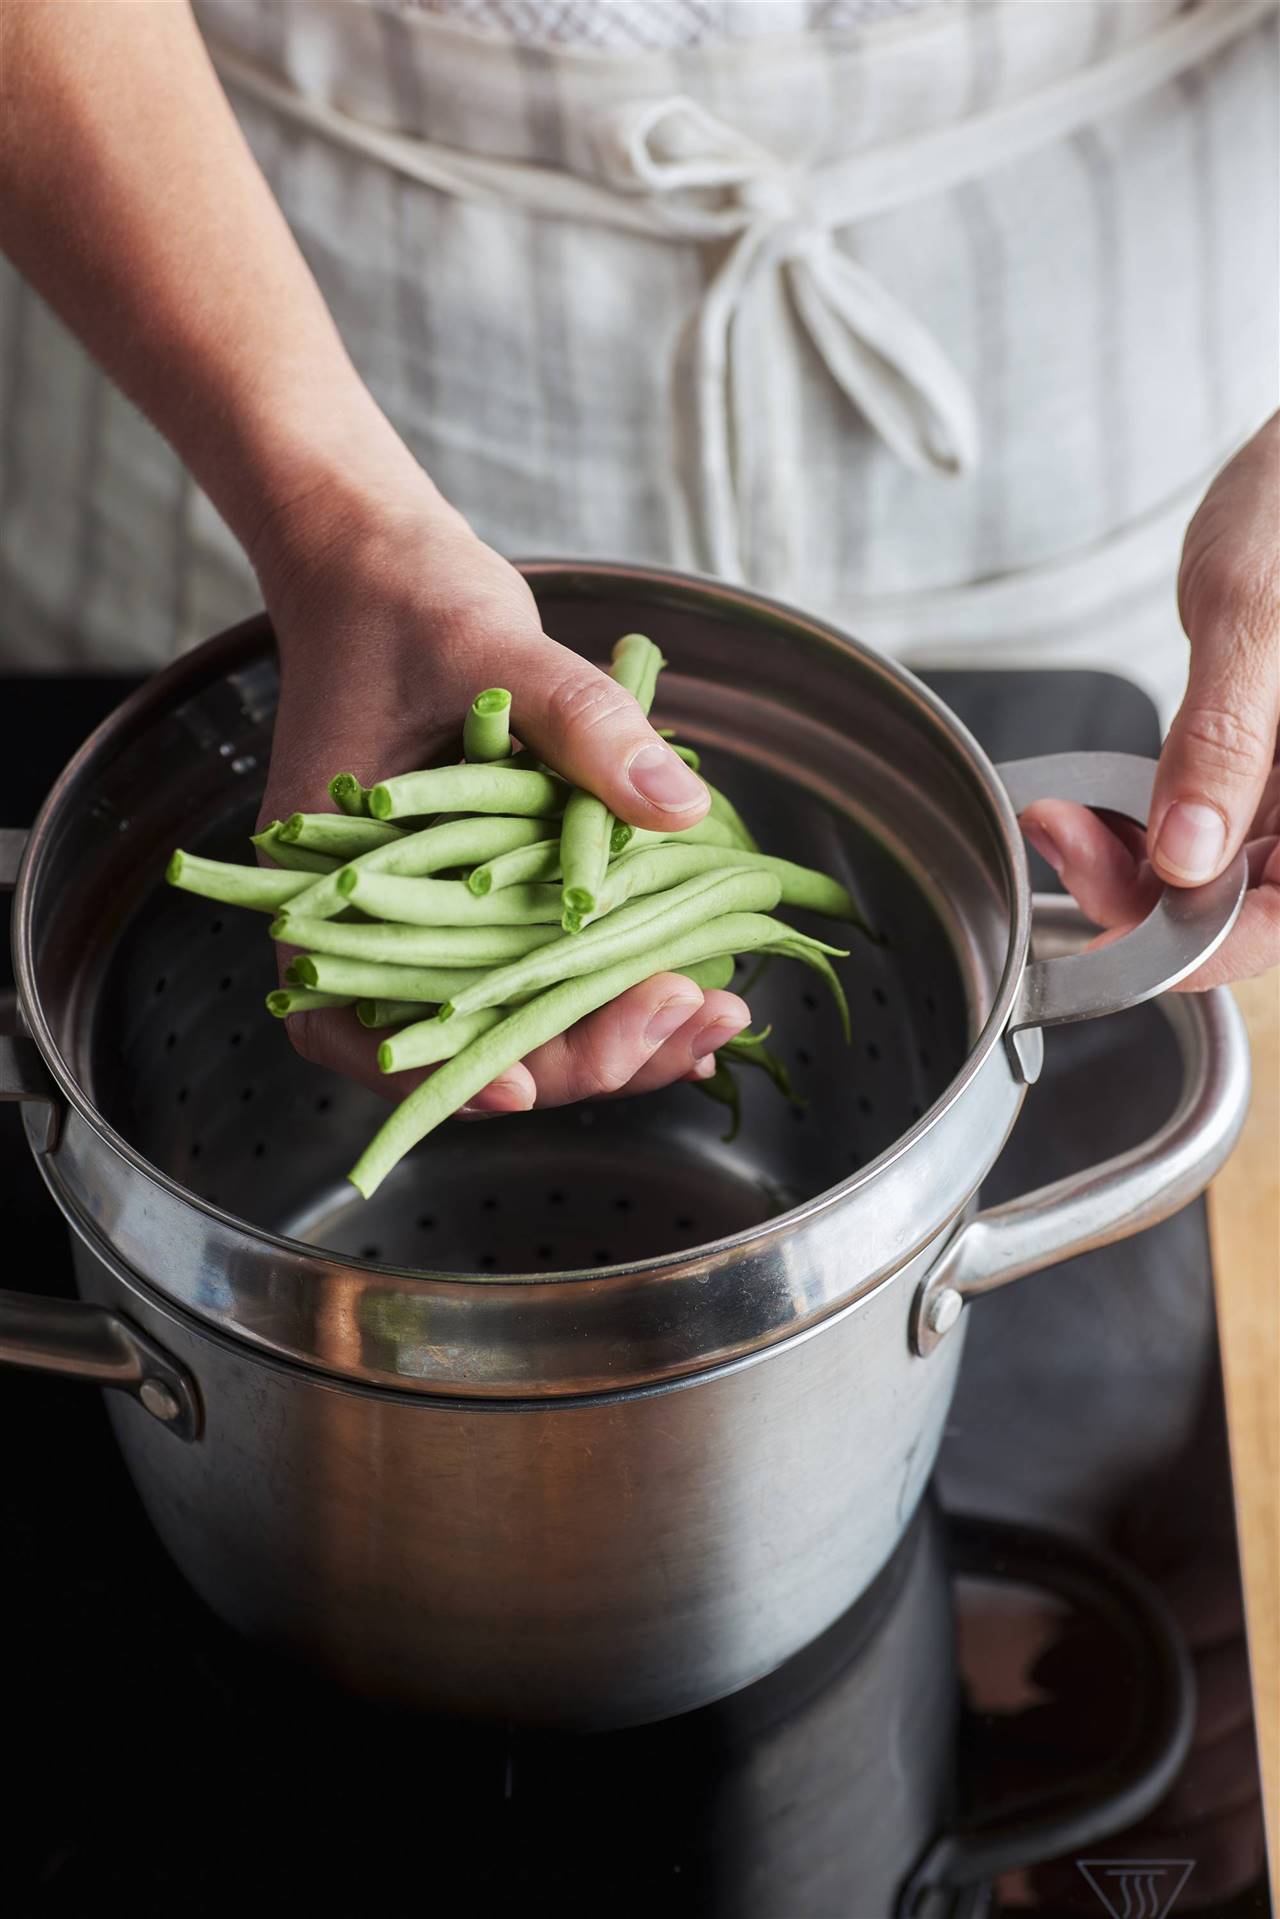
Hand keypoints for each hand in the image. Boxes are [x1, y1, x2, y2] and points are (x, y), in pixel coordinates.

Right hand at [253, 457, 749, 1112]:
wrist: (394, 572)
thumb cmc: (409, 606)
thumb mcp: (493, 650)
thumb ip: (582, 723)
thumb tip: (677, 803)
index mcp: (328, 885)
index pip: (359, 1024)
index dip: (437, 1075)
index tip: (527, 1086)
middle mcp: (378, 922)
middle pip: (461, 1041)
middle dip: (576, 1055)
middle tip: (685, 1023)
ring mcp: (439, 916)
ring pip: (517, 1017)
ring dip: (613, 1034)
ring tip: (715, 1017)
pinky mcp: (491, 898)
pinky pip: (549, 965)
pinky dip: (614, 984)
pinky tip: (693, 986)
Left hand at [1021, 413, 1279, 988]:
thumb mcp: (1257, 609)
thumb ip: (1226, 735)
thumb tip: (1186, 855)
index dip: (1205, 946)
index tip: (1112, 939)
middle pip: (1251, 904)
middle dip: (1147, 900)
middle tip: (1063, 844)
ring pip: (1220, 877)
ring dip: (1131, 867)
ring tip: (1060, 820)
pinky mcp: (1268, 767)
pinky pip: (1206, 829)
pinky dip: (1142, 829)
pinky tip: (1088, 809)